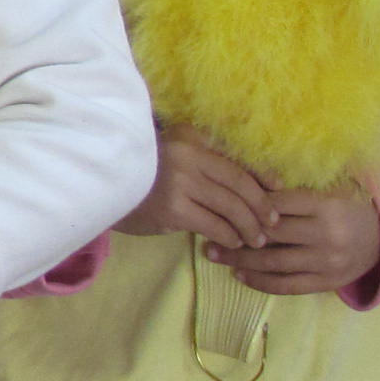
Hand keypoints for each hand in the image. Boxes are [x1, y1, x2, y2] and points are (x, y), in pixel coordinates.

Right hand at [119, 124, 277, 251]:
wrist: (100, 188)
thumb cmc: (141, 175)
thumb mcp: (173, 156)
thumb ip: (203, 162)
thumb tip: (254, 182)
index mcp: (190, 138)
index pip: (236, 158)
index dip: (262, 176)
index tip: (278, 190)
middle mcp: (187, 155)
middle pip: (239, 184)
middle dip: (261, 207)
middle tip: (272, 224)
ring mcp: (180, 182)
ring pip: (230, 206)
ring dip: (248, 226)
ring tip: (255, 239)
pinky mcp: (173, 209)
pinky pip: (213, 225)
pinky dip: (228, 236)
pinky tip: (232, 242)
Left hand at [210, 187, 379, 296]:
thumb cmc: (347, 209)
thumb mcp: (328, 191)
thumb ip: (294, 190)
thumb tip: (247, 181)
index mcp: (327, 206)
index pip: (277, 204)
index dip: (247, 205)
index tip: (222, 205)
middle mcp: (327, 234)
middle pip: (271, 235)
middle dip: (235, 234)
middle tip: (207, 232)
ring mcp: (328, 262)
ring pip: (274, 263)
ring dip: (239, 260)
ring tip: (214, 254)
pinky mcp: (327, 282)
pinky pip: (288, 285)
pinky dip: (261, 282)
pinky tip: (239, 275)